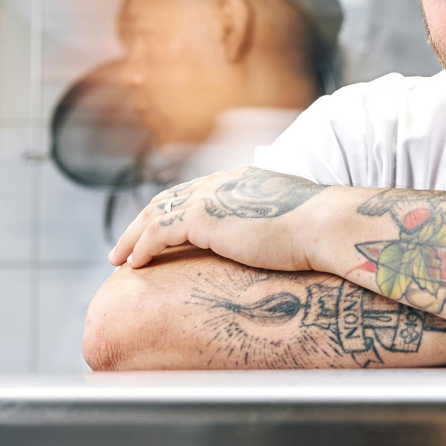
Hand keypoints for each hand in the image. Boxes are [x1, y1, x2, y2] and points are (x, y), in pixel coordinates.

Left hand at [110, 166, 327, 269]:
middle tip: (128, 243)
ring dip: (133, 236)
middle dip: (145, 220)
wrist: (326, 225)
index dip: (175, 210)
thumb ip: (278, 226)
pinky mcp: (204, 218)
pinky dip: (142, 246)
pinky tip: (133, 264)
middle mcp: (224, 182)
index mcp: (244, 181)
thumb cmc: (321, 231)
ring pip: (156, 213)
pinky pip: (159, 232)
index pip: (198, 192)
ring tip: (119, 258)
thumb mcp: (295, 223)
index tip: (160, 230)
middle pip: (169, 198)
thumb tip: (284, 246)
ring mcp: (212, 197)